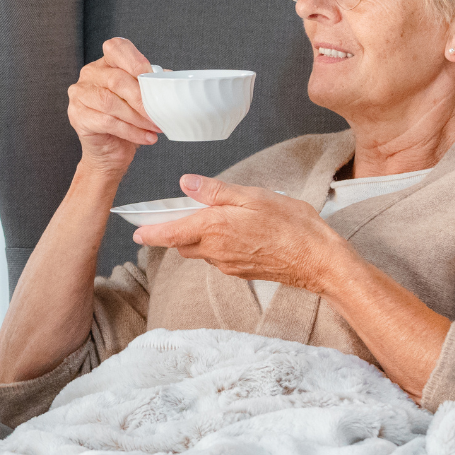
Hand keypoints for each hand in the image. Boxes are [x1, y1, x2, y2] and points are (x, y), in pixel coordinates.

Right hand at [67, 37, 162, 172]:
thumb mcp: (142, 98)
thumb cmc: (128, 121)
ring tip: (155, 126)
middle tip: (160, 113)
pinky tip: (146, 137)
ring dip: (137, 117)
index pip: (116, 48)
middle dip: (142, 99)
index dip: (135, 61)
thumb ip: (152, 85)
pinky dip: (131, 131)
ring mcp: (80, 94)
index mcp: (106, 63)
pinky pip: (107, 122)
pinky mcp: (77, 115)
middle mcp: (90, 74)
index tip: (153, 79)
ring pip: (111, 102)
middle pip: (117, 80)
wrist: (110, 151)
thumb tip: (169, 79)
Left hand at [132, 174, 354, 293]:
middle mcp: (216, 251)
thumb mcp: (253, 196)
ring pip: (202, 251)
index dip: (151, 233)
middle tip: (180, 213)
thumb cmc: (291, 225)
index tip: (136, 232)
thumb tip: (186, 183)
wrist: (318, 261)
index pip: (170, 234)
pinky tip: (238, 231)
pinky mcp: (242, 271)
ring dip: (199, 237)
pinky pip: (220, 257)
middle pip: (183, 244)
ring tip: (216, 217)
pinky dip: (219, 244)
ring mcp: (229, 265)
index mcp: (214, 229)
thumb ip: (216, 191)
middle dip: (177, 231)